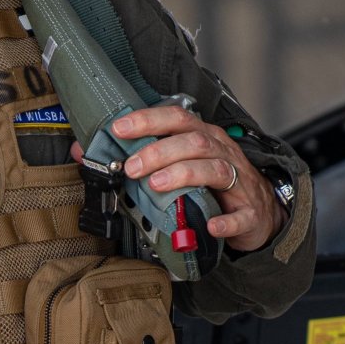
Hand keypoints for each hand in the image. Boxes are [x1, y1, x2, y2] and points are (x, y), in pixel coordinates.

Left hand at [71, 106, 280, 252]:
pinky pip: (242, 215)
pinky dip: (226, 220)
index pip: (177, 118)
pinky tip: (210, 225)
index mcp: (202, 137)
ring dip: (184, 174)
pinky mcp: (250, 213)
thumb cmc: (212, 186)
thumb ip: (136, 158)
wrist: (259, 213)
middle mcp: (222, 153)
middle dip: (160, 151)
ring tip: (157, 185)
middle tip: (132, 167)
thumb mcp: (177, 166)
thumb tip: (85, 151)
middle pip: (194, 141)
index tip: (119, 128)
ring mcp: (240, 182)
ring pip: (215, 169)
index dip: (148, 120)